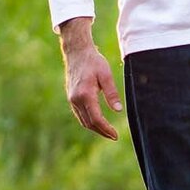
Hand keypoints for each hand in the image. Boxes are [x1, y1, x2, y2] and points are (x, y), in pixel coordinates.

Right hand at [57, 17, 121, 139]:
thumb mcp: (106, 75)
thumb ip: (112, 93)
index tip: (115, 135)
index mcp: (85, 94)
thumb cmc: (93, 61)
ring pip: (83, 120)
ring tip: (108, 132)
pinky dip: (89, 121)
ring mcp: (71, 99)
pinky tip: (97, 122)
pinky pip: (80, 114)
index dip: (106, 129)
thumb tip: (118, 110)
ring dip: (95, 128)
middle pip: (88, 123)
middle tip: (114, 136)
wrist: (77, 52)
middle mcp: (76, 99)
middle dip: (101, 132)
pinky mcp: (71, 97)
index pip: (96, 118)